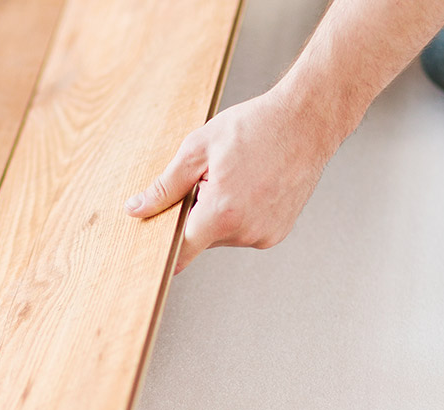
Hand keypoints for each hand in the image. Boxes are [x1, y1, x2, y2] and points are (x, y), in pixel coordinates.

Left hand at [124, 91, 338, 273]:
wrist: (306, 121)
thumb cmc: (255, 127)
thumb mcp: (197, 150)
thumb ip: (164, 187)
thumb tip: (136, 209)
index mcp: (222, 213)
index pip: (180, 253)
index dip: (163, 248)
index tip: (153, 245)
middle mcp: (246, 232)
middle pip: (201, 238)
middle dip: (196, 213)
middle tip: (208, 178)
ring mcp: (265, 235)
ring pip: (223, 234)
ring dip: (219, 213)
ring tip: (237, 177)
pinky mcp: (278, 233)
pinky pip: (245, 231)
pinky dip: (240, 214)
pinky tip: (252, 185)